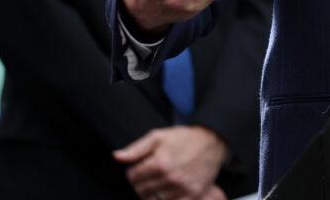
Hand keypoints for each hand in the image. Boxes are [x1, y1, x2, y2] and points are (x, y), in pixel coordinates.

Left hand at [113, 125, 228, 199]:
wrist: (212, 141)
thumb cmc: (184, 138)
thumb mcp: (159, 136)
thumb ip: (136, 148)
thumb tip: (116, 157)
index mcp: (160, 162)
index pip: (132, 177)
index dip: (133, 172)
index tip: (141, 167)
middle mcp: (170, 177)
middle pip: (141, 191)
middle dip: (141, 183)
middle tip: (150, 175)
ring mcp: (182, 188)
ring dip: (153, 193)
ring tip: (159, 182)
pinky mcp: (193, 194)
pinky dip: (166, 199)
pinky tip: (168, 190)